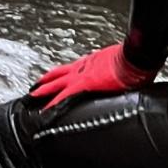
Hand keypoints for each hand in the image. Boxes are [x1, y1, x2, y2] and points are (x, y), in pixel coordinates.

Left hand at [28, 43, 156, 109]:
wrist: (136, 58)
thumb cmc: (134, 62)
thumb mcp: (120, 67)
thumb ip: (115, 74)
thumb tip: (122, 80)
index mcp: (91, 62)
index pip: (71, 69)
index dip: (60, 75)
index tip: (53, 80)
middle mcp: (83, 66)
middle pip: (58, 74)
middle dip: (46, 81)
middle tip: (34, 88)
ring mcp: (82, 74)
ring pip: (56, 82)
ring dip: (44, 90)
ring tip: (32, 97)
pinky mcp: (85, 83)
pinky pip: (65, 95)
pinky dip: (54, 102)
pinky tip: (45, 109)